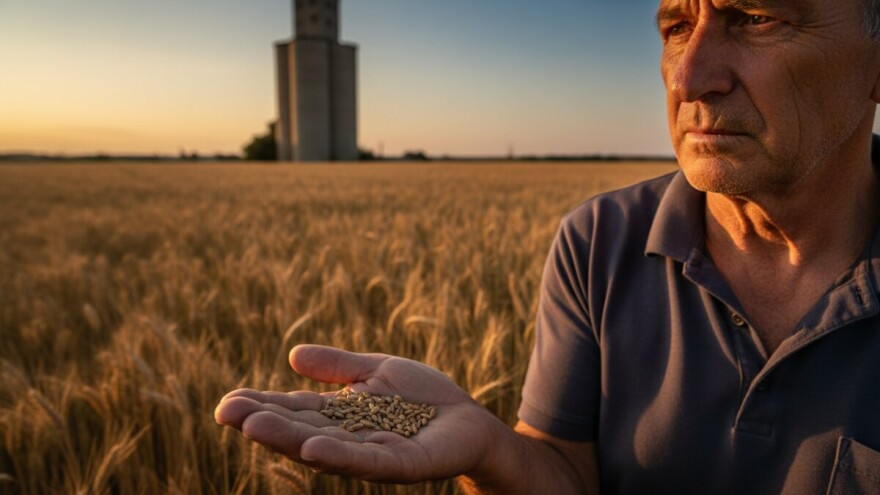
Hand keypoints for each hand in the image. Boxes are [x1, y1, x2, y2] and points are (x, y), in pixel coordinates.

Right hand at [214, 345, 506, 482]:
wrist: (470, 419)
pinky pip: (369, 462)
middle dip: (264, 423)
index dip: (261, 407)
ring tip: (255, 428)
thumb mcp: (376, 371)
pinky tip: (313, 449)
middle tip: (227, 413)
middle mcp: (349, 438)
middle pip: (300, 430)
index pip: (294, 411)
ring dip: (289, 440)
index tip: (226, 402)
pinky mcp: (404, 463)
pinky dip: (340, 456)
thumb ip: (338, 366)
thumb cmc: (423, 398)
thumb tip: (292, 355)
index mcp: (340, 416)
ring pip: (326, 448)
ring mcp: (374, 453)